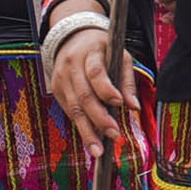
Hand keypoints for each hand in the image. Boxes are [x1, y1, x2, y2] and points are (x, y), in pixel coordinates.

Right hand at [46, 23, 132, 153]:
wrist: (73, 39)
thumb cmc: (103, 50)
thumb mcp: (120, 56)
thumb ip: (127, 81)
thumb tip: (134, 108)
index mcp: (90, 53)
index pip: (95, 72)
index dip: (106, 89)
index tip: (119, 104)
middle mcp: (71, 66)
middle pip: (83, 95)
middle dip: (99, 118)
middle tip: (114, 135)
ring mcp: (61, 79)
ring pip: (73, 108)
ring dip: (87, 131)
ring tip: (98, 151)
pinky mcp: (57, 90)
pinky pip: (69, 111)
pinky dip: (80, 127)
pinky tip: (91, 141)